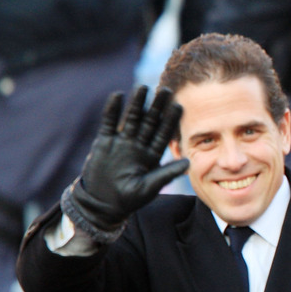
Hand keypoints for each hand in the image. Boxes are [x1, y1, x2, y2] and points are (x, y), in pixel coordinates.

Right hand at [61, 86, 189, 242]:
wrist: (101, 203)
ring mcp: (122, 142)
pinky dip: (112, 110)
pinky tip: (118, 96)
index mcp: (152, 155)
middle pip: (150, 122)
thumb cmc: (128, 199)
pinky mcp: (104, 142)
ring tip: (143, 88)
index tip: (180, 106)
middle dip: (157, 107)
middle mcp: (139, 145)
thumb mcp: (149, 187)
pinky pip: (109, 123)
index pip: (164, 134)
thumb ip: (167, 173)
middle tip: (166, 90)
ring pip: (131, 119)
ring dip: (137, 104)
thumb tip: (188, 163)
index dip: (171, 120)